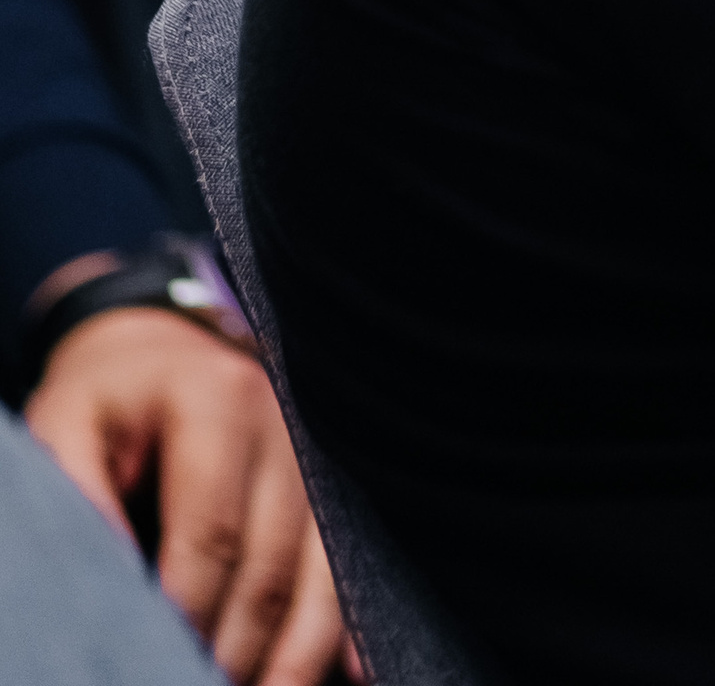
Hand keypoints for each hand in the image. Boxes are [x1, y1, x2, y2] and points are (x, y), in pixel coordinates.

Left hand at [24, 306, 351, 681]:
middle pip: (271, 564)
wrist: (163, 355)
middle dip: (238, 651)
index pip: (211, 532)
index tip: (152, 668)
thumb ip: (76, 493)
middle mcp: (284, 425)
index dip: (186, 615)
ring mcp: (315, 457)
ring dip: (296, 656)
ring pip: (319, 574)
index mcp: (219, 401)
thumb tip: (105, 580)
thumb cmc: (107, 405)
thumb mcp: (67, 426)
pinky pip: (345, 565)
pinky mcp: (328, 487)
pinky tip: (355, 676)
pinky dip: (347, 628)